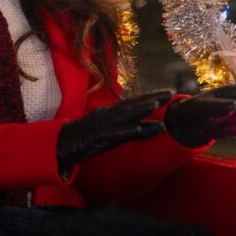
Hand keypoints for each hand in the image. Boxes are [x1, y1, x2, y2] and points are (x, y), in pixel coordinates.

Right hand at [56, 90, 171, 174]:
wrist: (64, 143)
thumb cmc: (89, 137)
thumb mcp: (111, 132)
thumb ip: (130, 128)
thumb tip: (149, 127)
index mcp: (111, 112)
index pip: (135, 101)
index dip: (152, 96)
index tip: (169, 92)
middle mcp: (108, 114)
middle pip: (132, 104)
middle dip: (152, 98)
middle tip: (170, 93)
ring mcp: (103, 124)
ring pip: (124, 115)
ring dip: (140, 110)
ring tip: (156, 105)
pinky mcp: (98, 137)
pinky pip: (115, 134)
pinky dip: (127, 131)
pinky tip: (139, 129)